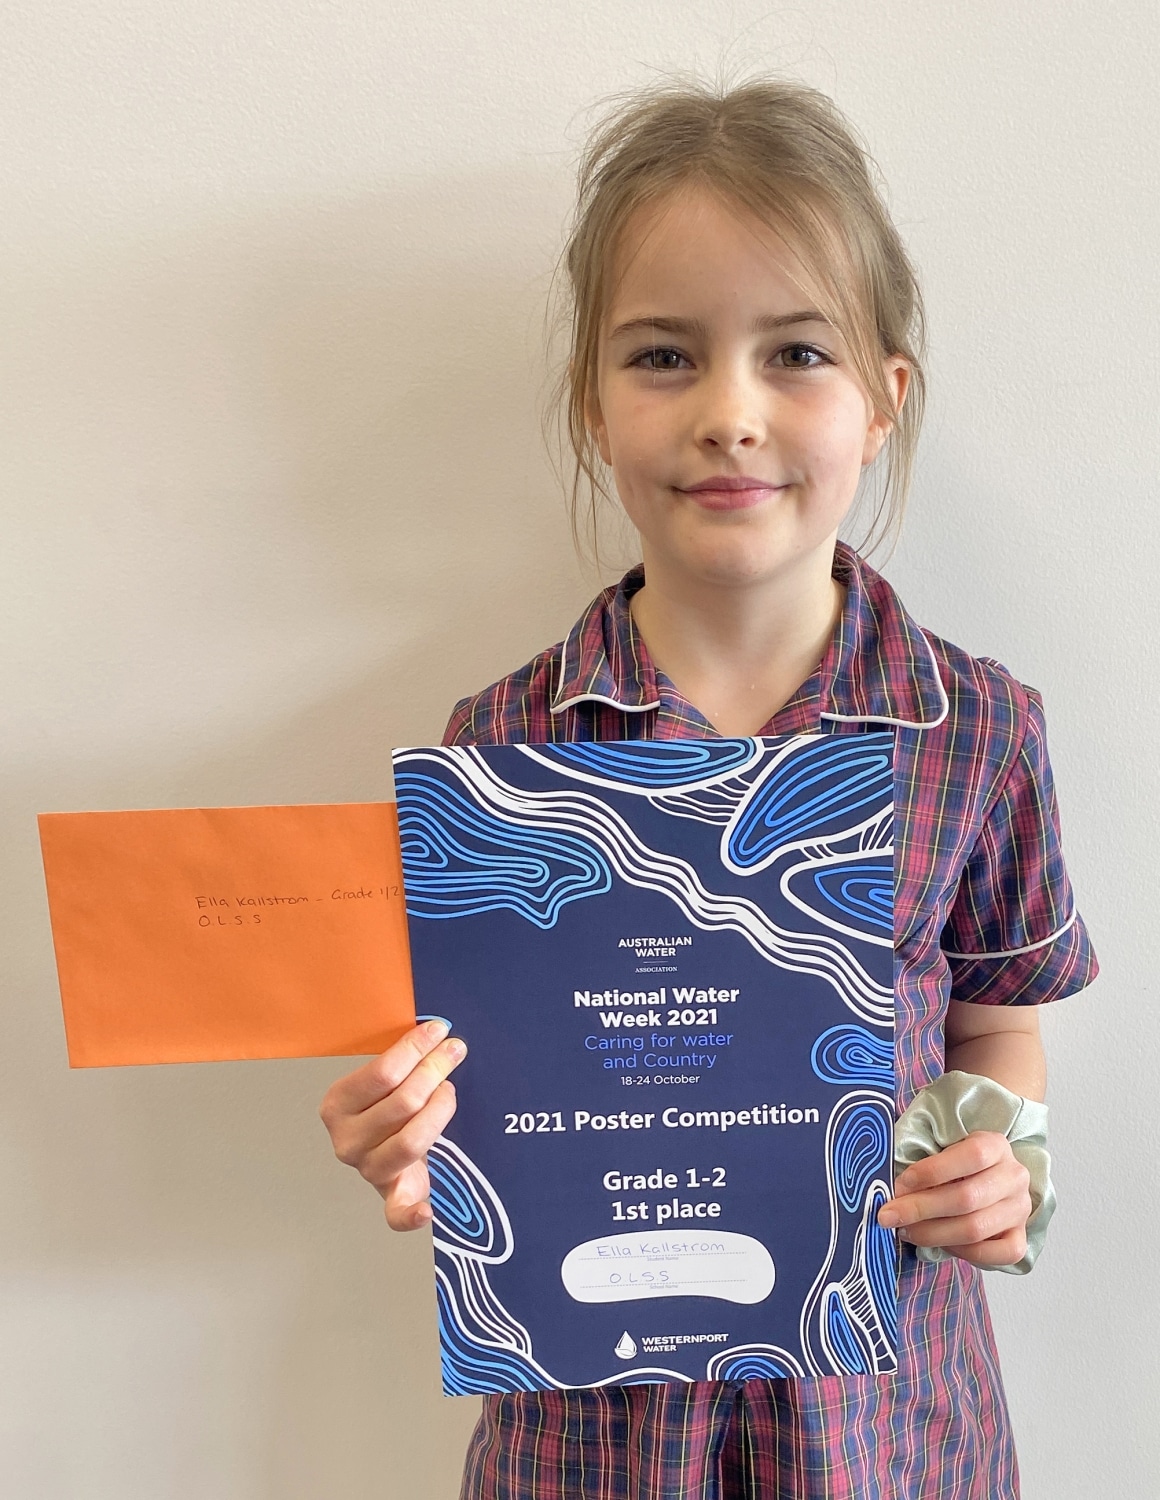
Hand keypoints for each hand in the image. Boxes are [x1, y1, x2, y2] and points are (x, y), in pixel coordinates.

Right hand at [319, 1020, 466, 1230]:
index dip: (415, 1049)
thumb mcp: (380, 1082)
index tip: (439, 1031)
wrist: (383, 1148)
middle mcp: (347, 1141)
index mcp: (337, 1105)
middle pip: (402, 1103)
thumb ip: (400, 1061)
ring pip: (411, 1140)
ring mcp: (368, 1171)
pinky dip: (412, 1215)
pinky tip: (427, 1211)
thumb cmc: (386, 1106)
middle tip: (454, 1052)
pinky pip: (397, 1213)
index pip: (382, 1073)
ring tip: (449, 1091)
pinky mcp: (390, 1198)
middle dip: (434, 1071)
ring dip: (439, 1110)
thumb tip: (437, 1032)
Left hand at [877, 1131, 1032, 1268]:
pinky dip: (962, 1253)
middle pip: (967, 1197)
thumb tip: (891, 1186)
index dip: (934, 1170)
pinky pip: (995, 1255)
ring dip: (932, 1233)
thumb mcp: (942, 1148)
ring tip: (905, 1231)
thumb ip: (922, 1160)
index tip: (901, 1183)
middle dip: (920, 1209)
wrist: (984, 1180)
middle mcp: (1014, 1176)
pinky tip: (939, 1244)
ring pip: (976, 1229)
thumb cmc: (953, 1163)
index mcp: (996, 1145)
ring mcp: (1020, 1209)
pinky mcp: (1020, 1237)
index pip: (972, 1155)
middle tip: (888, 1215)